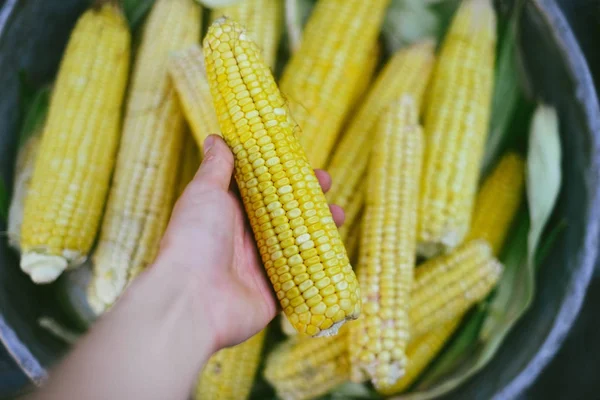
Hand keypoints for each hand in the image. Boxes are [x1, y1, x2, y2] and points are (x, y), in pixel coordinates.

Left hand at [155, 135, 344, 349]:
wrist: (192, 300)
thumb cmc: (194, 239)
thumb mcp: (205, 192)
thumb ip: (216, 167)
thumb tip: (215, 137)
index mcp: (229, 213)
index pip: (261, 189)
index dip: (284, 175)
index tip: (303, 162)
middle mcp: (244, 239)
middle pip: (284, 214)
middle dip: (308, 198)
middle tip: (327, 185)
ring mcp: (260, 267)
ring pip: (297, 243)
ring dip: (320, 228)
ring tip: (340, 214)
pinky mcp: (273, 294)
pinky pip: (301, 278)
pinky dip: (318, 265)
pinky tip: (337, 250)